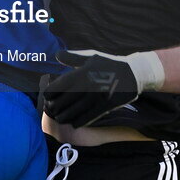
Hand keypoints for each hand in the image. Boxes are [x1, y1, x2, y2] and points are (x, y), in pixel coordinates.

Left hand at [43, 48, 161, 127]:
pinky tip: (74, 124)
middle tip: (50, 110)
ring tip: (59, 118)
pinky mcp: (106, 105)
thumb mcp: (91, 57)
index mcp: (83, 71)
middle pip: (66, 99)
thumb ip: (72, 57)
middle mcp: (89, 84)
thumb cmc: (109, 63)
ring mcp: (98, 96)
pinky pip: (91, 116)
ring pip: (77, 110)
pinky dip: (81, 121)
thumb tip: (56, 55)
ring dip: (66, 116)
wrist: (132, 73)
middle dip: (56, 106)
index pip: (61, 84)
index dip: (51, 92)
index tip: (46, 96)